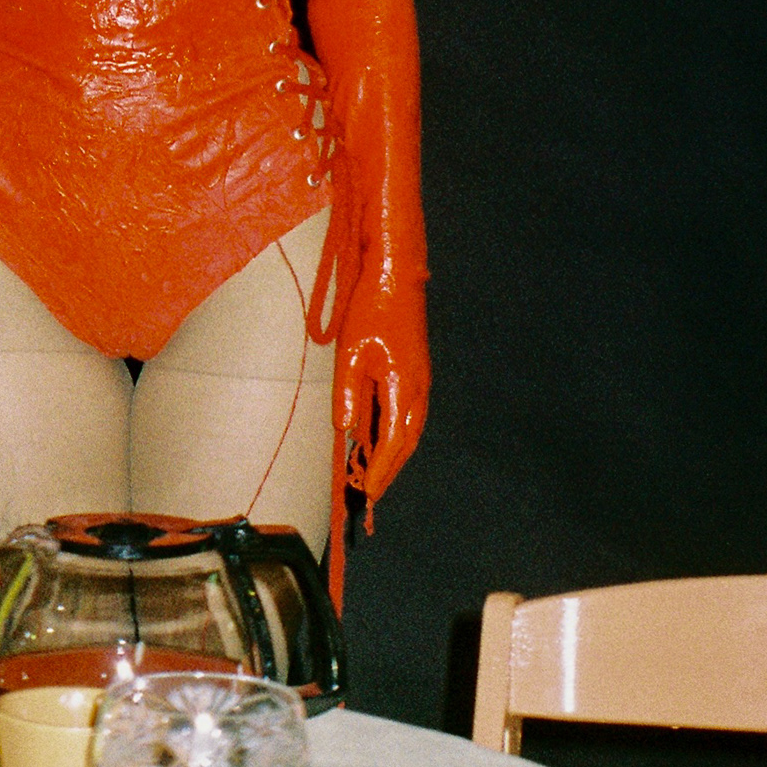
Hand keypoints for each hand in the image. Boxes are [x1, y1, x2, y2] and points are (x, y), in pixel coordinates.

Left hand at [335, 272, 427, 501]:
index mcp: (404, 387)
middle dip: (391, 468)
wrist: (395, 275)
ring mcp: (420, 378)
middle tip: (372, 491)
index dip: (382, 469)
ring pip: (411, 427)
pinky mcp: (416, 369)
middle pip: (407, 441)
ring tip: (376, 472)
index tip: (368, 491)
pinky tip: (381, 435)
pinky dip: (398, 431)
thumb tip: (345, 428)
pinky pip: (410, 411)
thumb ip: (348, 393)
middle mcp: (419, 388)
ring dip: (396, 452)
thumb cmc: (371, 310)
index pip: (394, 442)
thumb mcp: (350, 352)